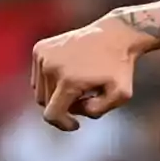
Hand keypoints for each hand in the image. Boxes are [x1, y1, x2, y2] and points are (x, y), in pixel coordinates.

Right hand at [31, 16, 139, 131]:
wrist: (116, 35)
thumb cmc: (120, 68)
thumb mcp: (121, 95)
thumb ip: (97, 111)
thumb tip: (73, 109)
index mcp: (69, 81)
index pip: (52, 115)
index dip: (62, 124)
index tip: (75, 125)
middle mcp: (51, 67)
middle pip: (46, 103)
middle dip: (63, 107)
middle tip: (85, 99)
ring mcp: (43, 55)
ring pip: (39, 91)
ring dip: (56, 94)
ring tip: (79, 87)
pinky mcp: (40, 48)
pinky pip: (38, 77)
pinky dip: (50, 81)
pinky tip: (70, 74)